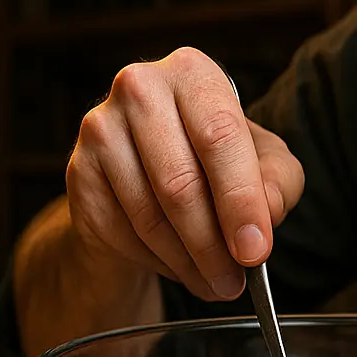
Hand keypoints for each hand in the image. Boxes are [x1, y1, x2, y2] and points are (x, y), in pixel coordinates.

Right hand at [65, 47, 304, 300]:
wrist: (148, 169)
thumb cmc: (215, 159)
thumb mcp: (264, 162)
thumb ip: (277, 182)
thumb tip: (265, 215)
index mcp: (192, 73)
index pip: (220, 137)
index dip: (240, 201)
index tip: (255, 251)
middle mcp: (139, 89)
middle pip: (180, 183)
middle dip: (213, 245)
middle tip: (236, 281)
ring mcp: (100, 129)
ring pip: (149, 216)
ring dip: (188, 263)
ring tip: (215, 283)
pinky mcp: (79, 172)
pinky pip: (121, 233)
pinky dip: (157, 262)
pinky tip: (180, 267)